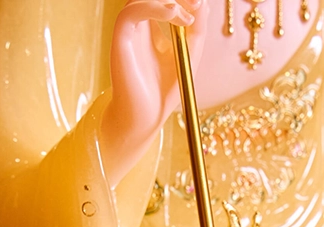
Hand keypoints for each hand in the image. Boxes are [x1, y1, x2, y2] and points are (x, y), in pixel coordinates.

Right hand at [101, 0, 207, 186]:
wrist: (147, 117)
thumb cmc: (165, 91)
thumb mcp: (189, 55)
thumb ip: (197, 28)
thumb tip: (202, 2)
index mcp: (151, 26)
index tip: (200, 6)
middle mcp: (138, 24)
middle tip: (195, 4)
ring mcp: (129, 30)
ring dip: (168, 1)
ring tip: (188, 19)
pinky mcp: (121, 39)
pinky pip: (131, 11)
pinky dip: (155, 7)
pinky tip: (175, 16)